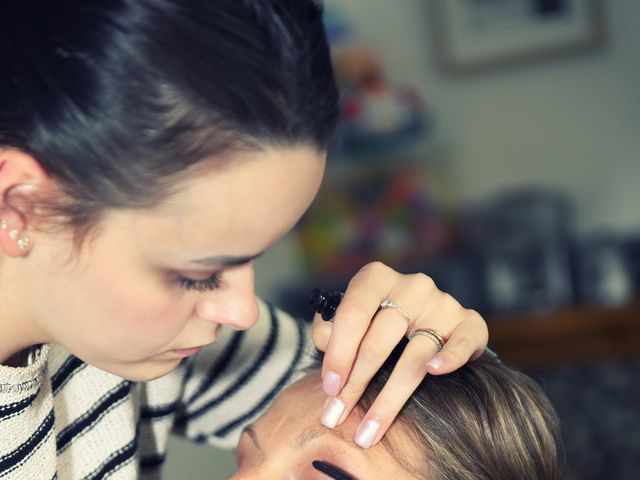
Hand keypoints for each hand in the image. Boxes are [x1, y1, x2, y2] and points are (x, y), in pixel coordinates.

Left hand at [311, 261, 488, 447]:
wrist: (426, 320)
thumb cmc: (376, 322)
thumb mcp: (349, 318)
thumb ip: (329, 329)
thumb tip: (327, 346)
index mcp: (376, 278)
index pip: (353, 314)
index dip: (338, 353)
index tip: (328, 388)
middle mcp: (411, 286)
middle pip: (379, 340)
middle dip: (355, 384)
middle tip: (337, 416)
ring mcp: (443, 304)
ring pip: (413, 357)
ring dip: (389, 398)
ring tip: (369, 430)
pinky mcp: (470, 323)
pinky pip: (462, 342)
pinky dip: (450, 357)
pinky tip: (434, 371)